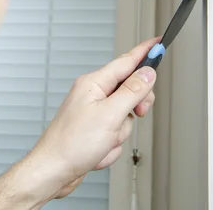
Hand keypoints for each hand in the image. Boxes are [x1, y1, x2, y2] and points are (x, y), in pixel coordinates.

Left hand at [0, 38, 158, 209]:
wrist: (54, 170)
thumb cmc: (71, 144)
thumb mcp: (110, 115)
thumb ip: (132, 92)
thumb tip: (147, 73)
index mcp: (93, 84)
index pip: (126, 62)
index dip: (144, 52)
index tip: (159, 43)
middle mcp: (92, 94)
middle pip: (130, 91)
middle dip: (134, 109)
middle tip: (136, 114)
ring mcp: (93, 113)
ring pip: (125, 117)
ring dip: (119, 134)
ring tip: (103, 141)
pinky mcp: (94, 130)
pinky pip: (116, 134)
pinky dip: (111, 146)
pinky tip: (98, 151)